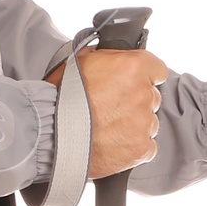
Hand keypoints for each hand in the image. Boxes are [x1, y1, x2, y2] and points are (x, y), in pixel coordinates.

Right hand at [49, 44, 169, 177]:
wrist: (49, 134)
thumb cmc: (59, 97)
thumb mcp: (80, 61)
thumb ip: (106, 58)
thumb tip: (110, 57)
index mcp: (133, 67)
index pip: (157, 70)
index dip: (144, 77)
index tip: (132, 84)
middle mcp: (143, 94)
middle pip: (151, 98)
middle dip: (134, 102)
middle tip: (109, 109)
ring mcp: (144, 123)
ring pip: (148, 123)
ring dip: (132, 125)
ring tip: (106, 129)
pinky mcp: (141, 149)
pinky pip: (146, 147)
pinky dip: (132, 147)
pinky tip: (112, 144)